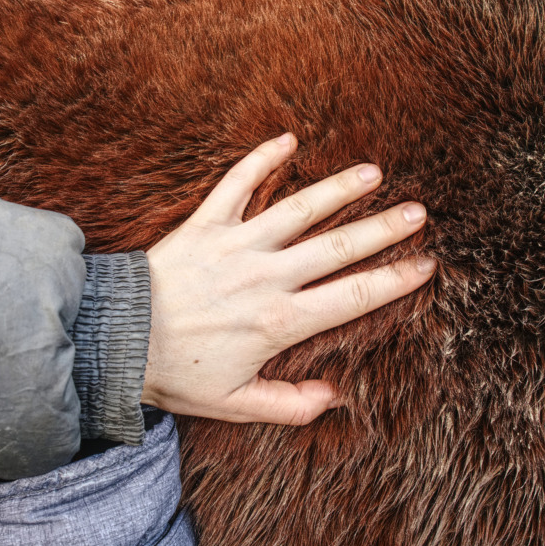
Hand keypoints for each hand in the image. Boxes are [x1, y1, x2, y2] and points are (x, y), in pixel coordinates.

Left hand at [142, 133, 434, 423]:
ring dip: (339, 188)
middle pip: (339, 246)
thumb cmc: (178, 374)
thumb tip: (335, 398)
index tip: (427, 265)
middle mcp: (266, 277)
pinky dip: (261, 158)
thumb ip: (290, 405)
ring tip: (374, 173)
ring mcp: (237, 246)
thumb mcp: (236, 404)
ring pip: (299, 209)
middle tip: (419, 212)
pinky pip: (237, 182)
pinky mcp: (206, 224)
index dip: (396, 280)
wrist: (117, 341)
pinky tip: (288, 139)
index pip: (354, 296)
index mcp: (280, 321)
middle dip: (384, 228)